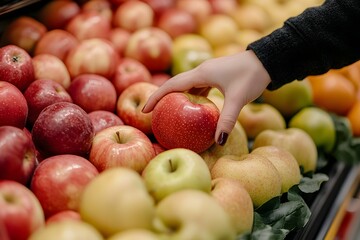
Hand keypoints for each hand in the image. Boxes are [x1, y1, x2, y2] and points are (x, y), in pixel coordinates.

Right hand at [142, 50, 270, 144]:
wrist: (267, 60)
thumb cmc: (252, 76)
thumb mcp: (238, 99)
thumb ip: (227, 120)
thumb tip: (218, 142)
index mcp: (202, 73)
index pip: (172, 85)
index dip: (157, 97)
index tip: (145, 110)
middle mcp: (202, 71)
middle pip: (175, 84)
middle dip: (162, 97)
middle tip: (152, 113)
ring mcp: (208, 72)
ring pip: (186, 85)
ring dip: (177, 97)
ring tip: (169, 111)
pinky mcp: (216, 75)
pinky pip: (198, 86)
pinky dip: (191, 97)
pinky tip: (193, 106)